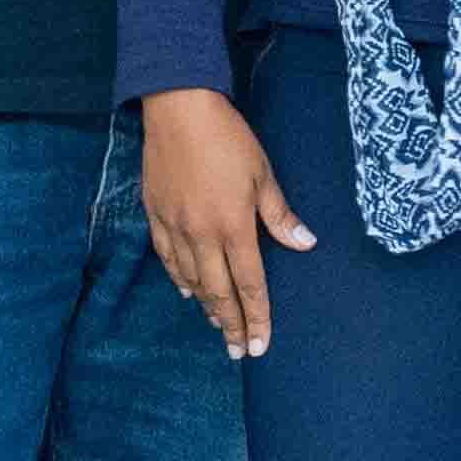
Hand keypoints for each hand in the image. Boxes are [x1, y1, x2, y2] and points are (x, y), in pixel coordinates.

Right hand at [137, 86, 313, 358]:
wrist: (178, 108)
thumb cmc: (228, 137)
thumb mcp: (263, 173)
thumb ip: (280, 216)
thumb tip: (305, 245)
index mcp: (233, 226)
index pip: (249, 284)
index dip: (258, 317)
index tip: (262, 345)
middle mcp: (202, 234)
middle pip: (218, 293)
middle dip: (232, 326)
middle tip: (240, 352)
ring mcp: (175, 227)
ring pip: (192, 280)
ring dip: (207, 307)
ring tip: (219, 327)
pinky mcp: (155, 215)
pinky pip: (168, 258)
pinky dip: (179, 279)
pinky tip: (187, 291)